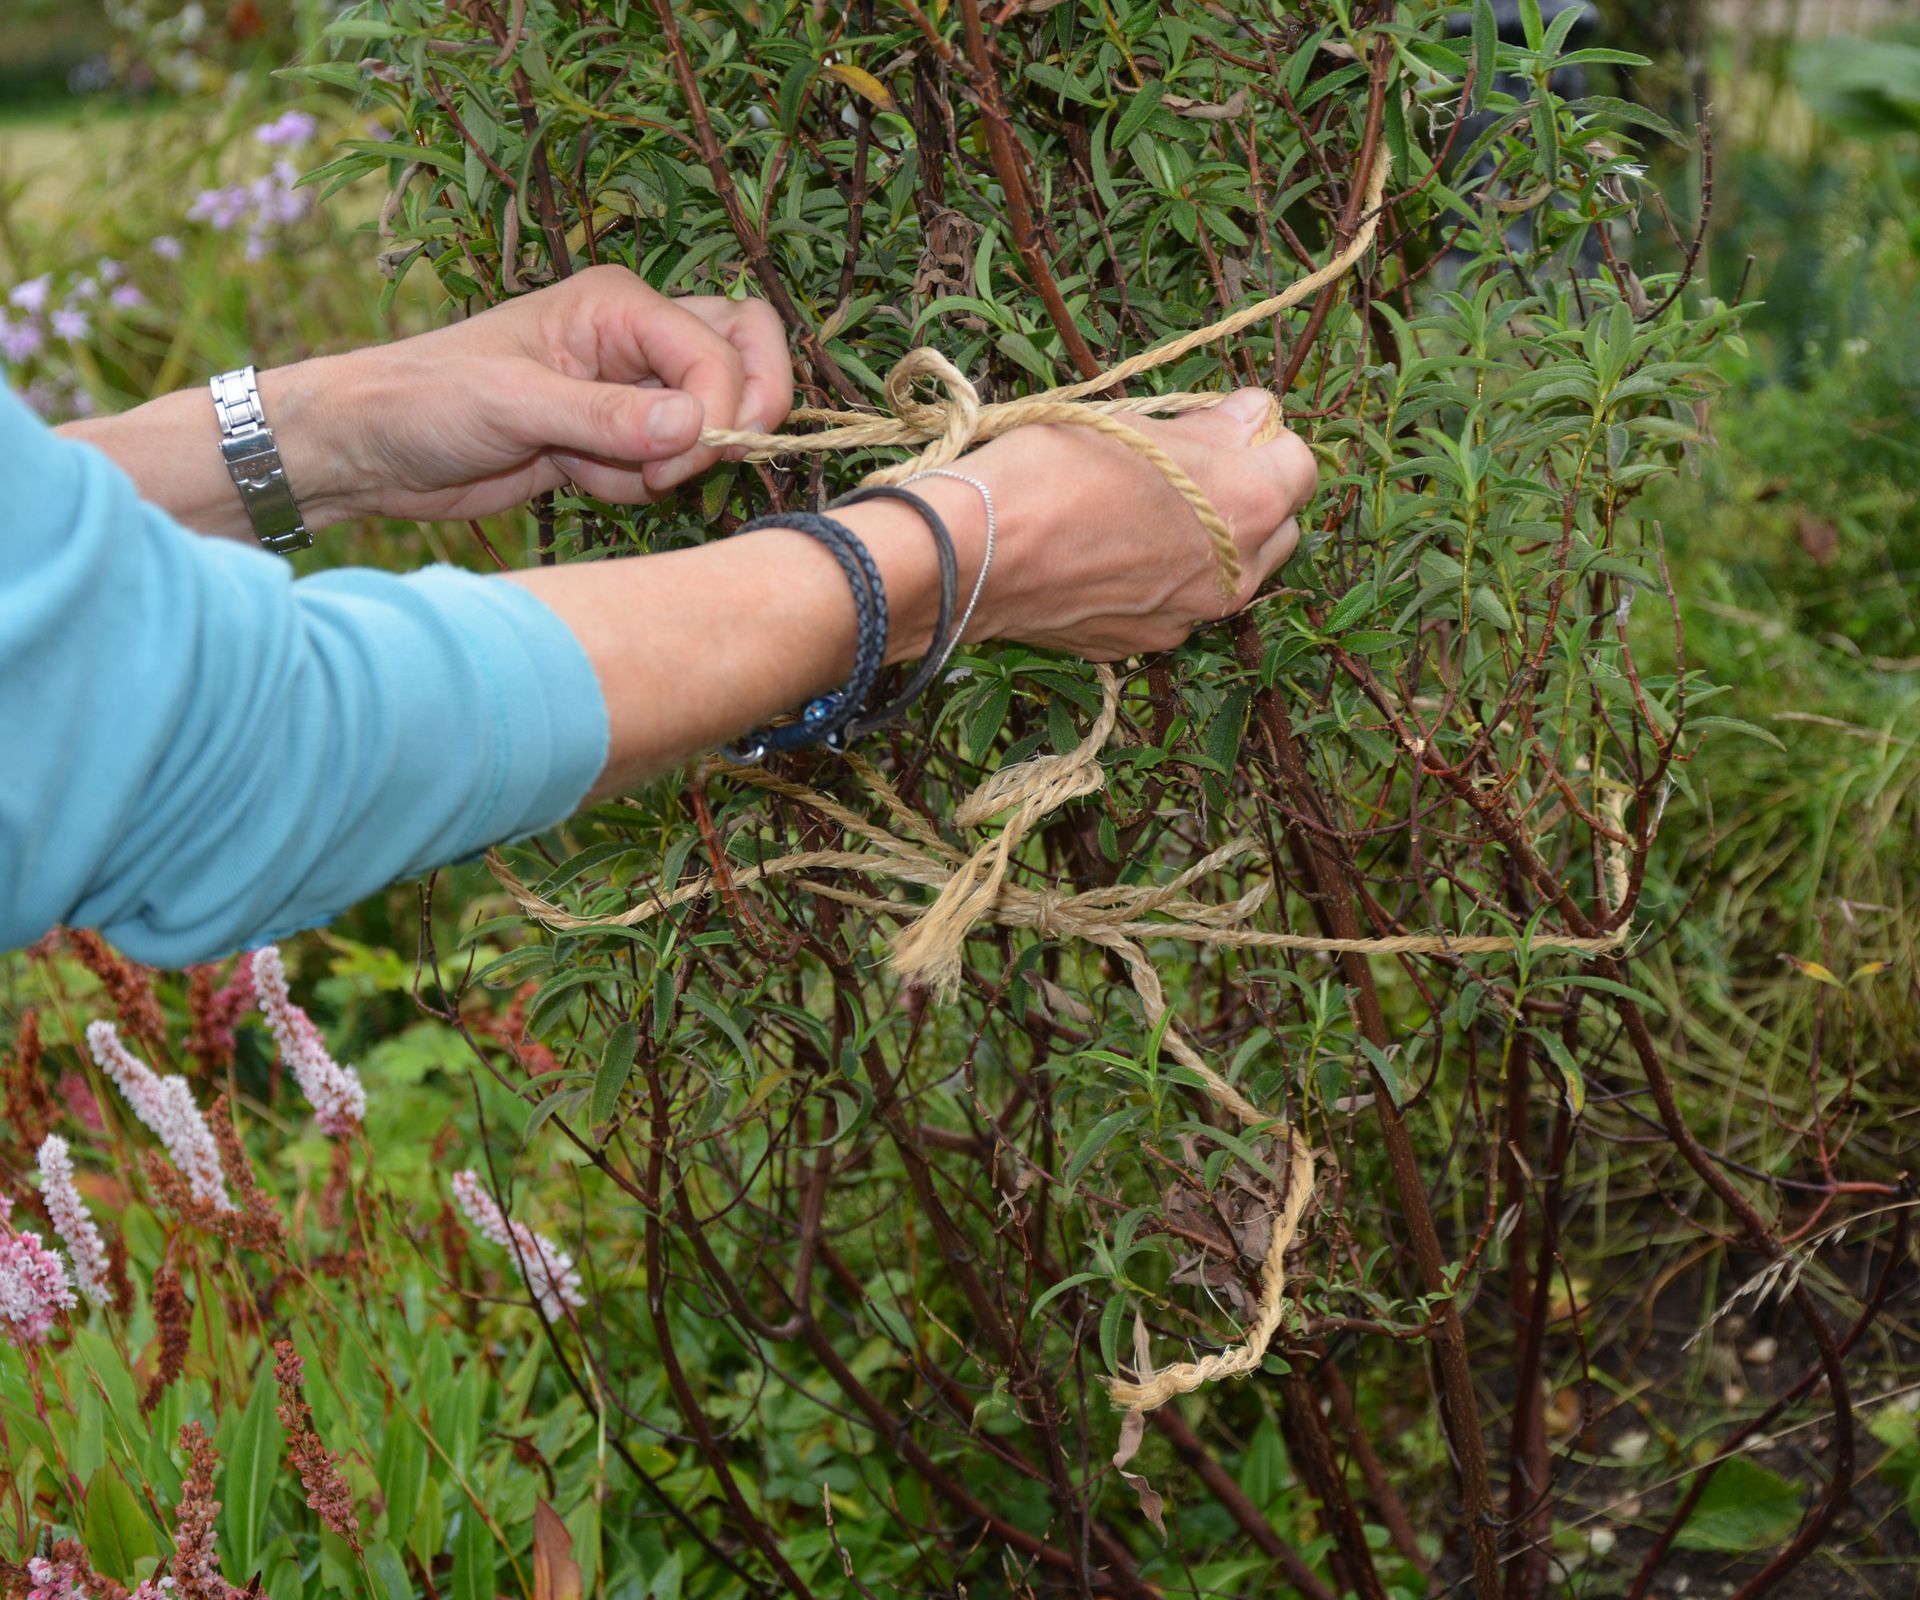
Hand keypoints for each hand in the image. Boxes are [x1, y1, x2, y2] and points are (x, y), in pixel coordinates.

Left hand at [281, 265, 793, 524]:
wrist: (373, 450)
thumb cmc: (425, 402)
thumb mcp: (514, 405)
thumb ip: (608, 418)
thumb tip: (698, 427)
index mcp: (615, 304)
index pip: (717, 348)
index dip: (719, 408)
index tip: (677, 462)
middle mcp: (634, 336)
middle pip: (743, 353)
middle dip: (739, 414)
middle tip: (703, 463)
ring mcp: (629, 388)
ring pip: (712, 417)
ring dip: (676, 461)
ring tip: (600, 470)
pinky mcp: (616, 437)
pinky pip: (669, 463)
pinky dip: (639, 486)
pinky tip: (573, 477)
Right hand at [954, 388, 1316, 658]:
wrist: (975, 556)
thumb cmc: (1051, 472)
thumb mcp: (1137, 423)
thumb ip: (1210, 425)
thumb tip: (1253, 415)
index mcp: (1247, 503)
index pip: (1300, 461)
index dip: (1260, 438)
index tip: (1217, 427)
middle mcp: (1235, 572)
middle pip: (1280, 525)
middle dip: (1249, 495)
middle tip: (1188, 469)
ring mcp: (1192, 616)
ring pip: (1232, 572)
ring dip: (1210, 542)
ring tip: (1145, 515)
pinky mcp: (1148, 643)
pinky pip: (1179, 605)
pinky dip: (1163, 581)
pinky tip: (1110, 557)